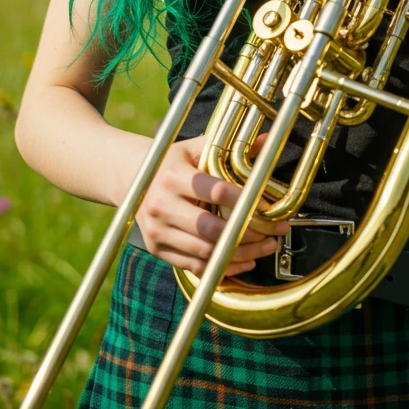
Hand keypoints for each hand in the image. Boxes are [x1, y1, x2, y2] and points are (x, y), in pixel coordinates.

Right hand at [135, 133, 290, 276]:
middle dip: (248, 233)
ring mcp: (157, 230)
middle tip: (275, 232)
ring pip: (206, 251)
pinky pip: (195, 266)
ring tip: (267, 247)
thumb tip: (268, 140)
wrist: (133, 178)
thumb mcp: (197, 148)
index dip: (245, 201)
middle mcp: (161, 204)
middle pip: (211, 228)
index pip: (215, 191)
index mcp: (173, 176)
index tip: (269, 208)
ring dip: (241, 253)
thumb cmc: (173, 162)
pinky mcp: (157, 249)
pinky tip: (246, 260)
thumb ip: (231, 147)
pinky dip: (224, 267)